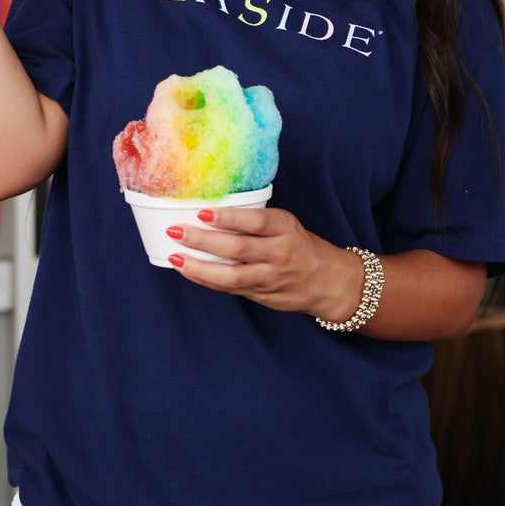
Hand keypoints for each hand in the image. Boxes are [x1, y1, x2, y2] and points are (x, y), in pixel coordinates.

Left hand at [164, 205, 363, 319]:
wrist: (329, 282)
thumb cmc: (300, 246)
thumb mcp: (286, 225)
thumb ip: (255, 221)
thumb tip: (208, 210)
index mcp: (286, 228)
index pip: (256, 221)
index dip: (228, 217)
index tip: (203, 212)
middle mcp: (279, 253)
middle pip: (237, 248)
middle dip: (202, 240)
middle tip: (176, 230)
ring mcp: (270, 277)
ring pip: (230, 275)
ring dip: (198, 267)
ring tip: (175, 257)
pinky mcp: (262, 295)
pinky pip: (229, 289)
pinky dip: (206, 280)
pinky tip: (188, 271)